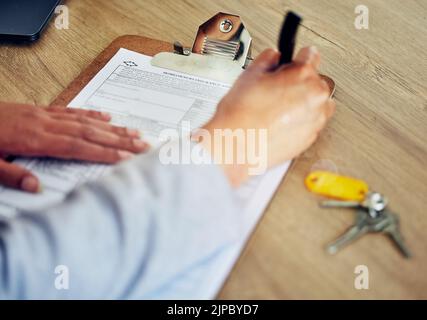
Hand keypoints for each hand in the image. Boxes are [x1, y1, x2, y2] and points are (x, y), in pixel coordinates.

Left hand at [0, 103, 148, 192]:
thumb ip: (12, 176)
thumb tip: (39, 188)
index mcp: (35, 139)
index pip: (79, 147)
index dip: (105, 152)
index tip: (127, 157)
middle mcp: (46, 125)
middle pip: (90, 132)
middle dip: (120, 139)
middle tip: (144, 144)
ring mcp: (45, 115)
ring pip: (85, 121)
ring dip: (112, 127)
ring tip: (134, 131)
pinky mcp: (40, 110)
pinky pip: (71, 111)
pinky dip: (91, 113)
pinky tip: (106, 115)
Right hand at [202, 46, 334, 185]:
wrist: (235, 145)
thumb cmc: (241, 115)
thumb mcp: (250, 74)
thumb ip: (268, 59)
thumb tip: (273, 58)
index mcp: (304, 76)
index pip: (312, 55)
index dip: (297, 58)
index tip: (293, 62)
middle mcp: (316, 98)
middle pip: (316, 81)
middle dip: (299, 83)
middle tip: (278, 90)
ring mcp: (315, 120)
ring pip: (317, 104)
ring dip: (304, 103)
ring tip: (280, 108)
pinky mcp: (310, 138)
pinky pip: (310, 124)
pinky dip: (300, 122)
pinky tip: (280, 122)